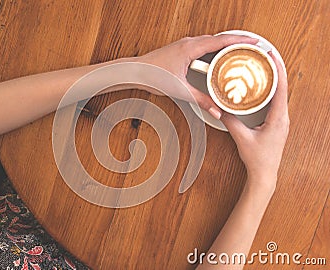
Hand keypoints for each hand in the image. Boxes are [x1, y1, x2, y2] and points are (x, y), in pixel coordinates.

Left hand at [137, 35, 257, 118]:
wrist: (136, 71)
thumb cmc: (153, 75)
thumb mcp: (180, 90)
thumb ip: (200, 100)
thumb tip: (215, 110)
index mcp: (191, 48)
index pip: (221, 41)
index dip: (240, 41)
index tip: (255, 42)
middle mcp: (189, 42)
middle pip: (219, 38)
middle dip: (237, 41)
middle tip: (252, 47)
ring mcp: (184, 44)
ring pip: (211, 41)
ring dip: (225, 44)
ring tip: (239, 51)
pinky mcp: (181, 49)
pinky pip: (203, 45)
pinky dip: (214, 48)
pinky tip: (217, 57)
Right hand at [221, 53, 288, 189]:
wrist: (265, 173)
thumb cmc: (258, 159)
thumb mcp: (241, 138)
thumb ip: (230, 121)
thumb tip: (220, 108)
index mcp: (278, 118)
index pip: (281, 88)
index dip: (278, 70)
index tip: (272, 56)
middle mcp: (283, 117)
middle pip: (282, 87)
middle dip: (276, 69)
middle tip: (267, 55)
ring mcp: (280, 120)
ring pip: (280, 94)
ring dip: (273, 79)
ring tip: (264, 67)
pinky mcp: (276, 123)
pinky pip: (275, 102)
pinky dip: (270, 91)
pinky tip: (262, 87)